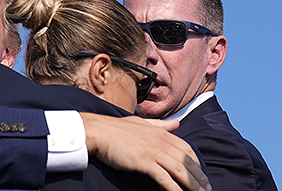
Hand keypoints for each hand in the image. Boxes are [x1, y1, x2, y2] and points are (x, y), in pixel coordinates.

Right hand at [80, 113, 210, 190]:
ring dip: (192, 185)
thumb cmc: (116, 128)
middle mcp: (161, 141)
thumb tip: (177, 123)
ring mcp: (153, 152)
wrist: (98, 132)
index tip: (201, 174)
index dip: (196, 162)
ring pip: (180, 170)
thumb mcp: (141, 123)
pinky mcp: (144, 162)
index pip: (186, 148)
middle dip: (199, 177)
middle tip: (207, 189)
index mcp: (161, 132)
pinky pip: (165, 178)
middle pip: (187, 161)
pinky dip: (175, 188)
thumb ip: (160, 125)